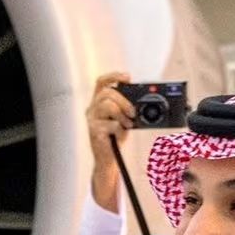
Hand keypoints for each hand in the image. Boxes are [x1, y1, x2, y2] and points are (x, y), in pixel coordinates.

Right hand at [87, 72, 135, 210]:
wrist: (108, 159)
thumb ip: (127, 107)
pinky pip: (110, 123)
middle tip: (133, 112)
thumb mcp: (123, 119)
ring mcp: (92, 119)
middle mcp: (92, 108)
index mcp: (98, 102)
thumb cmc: (115, 138)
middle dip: (124, 100)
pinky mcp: (94, 131)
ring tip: (127, 125)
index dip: (114, 76)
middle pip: (107, 93)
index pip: (102, 82)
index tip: (127, 78)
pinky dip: (119, 129)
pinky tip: (120, 135)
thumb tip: (143, 100)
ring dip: (121, 114)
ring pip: (107, 105)